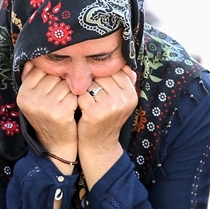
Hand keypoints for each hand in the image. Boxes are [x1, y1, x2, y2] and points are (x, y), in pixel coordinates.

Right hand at [18, 59, 78, 171]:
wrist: (56, 145)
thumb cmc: (48, 117)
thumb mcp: (34, 99)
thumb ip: (31, 79)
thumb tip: (32, 58)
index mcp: (23, 94)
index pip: (41, 69)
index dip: (52, 75)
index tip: (54, 87)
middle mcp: (31, 100)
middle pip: (54, 75)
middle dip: (62, 82)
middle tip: (62, 97)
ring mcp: (45, 107)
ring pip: (65, 83)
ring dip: (70, 90)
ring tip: (67, 102)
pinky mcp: (60, 113)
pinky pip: (74, 93)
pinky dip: (77, 99)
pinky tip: (73, 108)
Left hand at [76, 65, 137, 186]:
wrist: (99, 145)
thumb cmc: (106, 118)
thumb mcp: (120, 101)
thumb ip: (124, 82)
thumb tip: (125, 63)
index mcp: (131, 94)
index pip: (114, 70)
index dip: (102, 77)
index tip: (99, 88)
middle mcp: (124, 99)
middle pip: (101, 75)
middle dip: (93, 82)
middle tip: (91, 96)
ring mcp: (111, 106)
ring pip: (91, 84)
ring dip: (85, 91)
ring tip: (87, 102)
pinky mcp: (96, 112)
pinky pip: (82, 94)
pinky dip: (78, 100)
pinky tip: (81, 109)